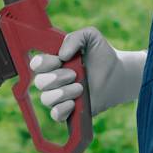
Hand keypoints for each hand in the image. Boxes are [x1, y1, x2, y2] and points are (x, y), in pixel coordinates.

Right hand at [27, 27, 145, 122]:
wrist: (117, 75)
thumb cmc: (101, 55)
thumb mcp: (90, 37)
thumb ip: (75, 38)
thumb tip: (62, 54)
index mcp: (53, 61)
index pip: (36, 64)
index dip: (44, 63)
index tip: (60, 60)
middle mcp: (52, 79)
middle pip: (39, 82)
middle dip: (56, 78)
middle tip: (75, 75)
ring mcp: (59, 96)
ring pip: (46, 99)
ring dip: (63, 93)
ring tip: (80, 88)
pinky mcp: (68, 110)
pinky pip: (55, 115)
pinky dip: (62, 109)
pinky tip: (74, 103)